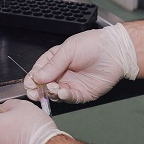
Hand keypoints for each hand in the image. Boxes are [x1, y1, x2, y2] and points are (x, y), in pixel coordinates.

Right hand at [24, 23, 138, 103]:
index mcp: (54, 60)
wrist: (114, 52)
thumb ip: (53, 65)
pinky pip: (69, 98)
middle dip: (37, 89)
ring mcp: (70, 84)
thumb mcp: (68, 50)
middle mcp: (60, 74)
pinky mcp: (81, 94)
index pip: (38, 71)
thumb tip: (36, 77)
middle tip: (35, 92)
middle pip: (43, 85)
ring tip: (54, 87)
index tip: (29, 83)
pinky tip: (62, 92)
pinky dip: (64, 97)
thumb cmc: (92, 45)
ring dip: (51, 93)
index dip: (32, 78)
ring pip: (54, 94)